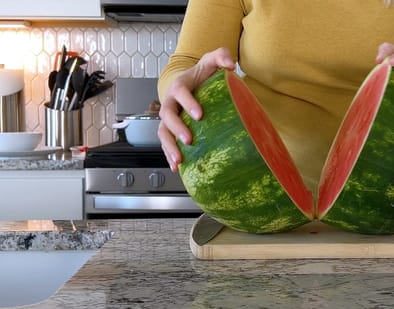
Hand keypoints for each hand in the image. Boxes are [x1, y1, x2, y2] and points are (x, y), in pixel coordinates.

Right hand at [158, 47, 235, 170]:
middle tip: (189, 140)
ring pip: (163, 132)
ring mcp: (168, 118)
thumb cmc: (202, 74)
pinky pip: (166, 144)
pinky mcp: (170, 131)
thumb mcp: (211, 61)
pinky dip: (169, 155)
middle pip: (167, 116)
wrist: (191, 83)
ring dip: (169, 146)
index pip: (180, 93)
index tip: (200, 115)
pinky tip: (177, 167)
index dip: (188, 103)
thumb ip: (221, 56)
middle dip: (177, 128)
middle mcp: (170, 103)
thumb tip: (230, 65)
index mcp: (179, 86)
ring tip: (179, 159)